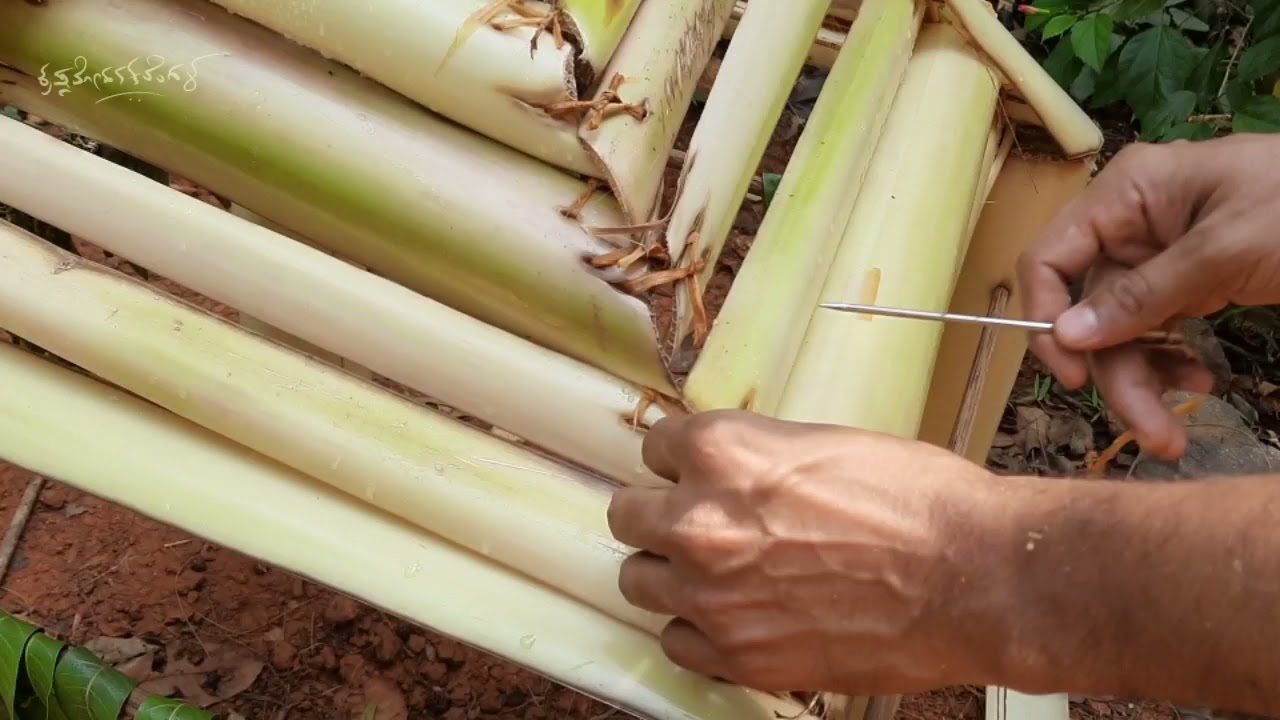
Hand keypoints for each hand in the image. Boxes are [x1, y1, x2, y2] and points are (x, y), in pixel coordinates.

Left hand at [606, 410, 1006, 695]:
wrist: (974, 576)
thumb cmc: (918, 502)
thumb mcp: (823, 445)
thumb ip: (756, 458)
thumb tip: (727, 471)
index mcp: (723, 452)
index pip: (654, 446)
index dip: (680, 462)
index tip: (694, 474)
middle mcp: (700, 521)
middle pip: (627, 515)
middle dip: (659, 516)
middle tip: (698, 525)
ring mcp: (711, 594)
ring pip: (637, 580)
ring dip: (670, 574)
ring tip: (717, 575)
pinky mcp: (737, 655)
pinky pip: (675, 642)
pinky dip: (698, 631)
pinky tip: (736, 618)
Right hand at [1017, 133, 1279, 459]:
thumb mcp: (1226, 248)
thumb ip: (1145, 293)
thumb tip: (1067, 335)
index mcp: (1125, 196)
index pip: (1050, 257)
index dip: (1046, 316)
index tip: (1074, 374)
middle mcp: (1130, 226)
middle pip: (1088, 311)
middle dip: (1117, 373)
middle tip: (1151, 432)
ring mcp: (1159, 257)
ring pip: (1122, 333)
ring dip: (1144, 385)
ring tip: (1173, 437)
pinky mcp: (1190, 284)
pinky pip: (1158, 333)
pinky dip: (1173, 365)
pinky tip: (1200, 385)